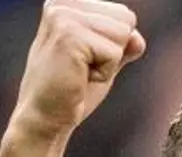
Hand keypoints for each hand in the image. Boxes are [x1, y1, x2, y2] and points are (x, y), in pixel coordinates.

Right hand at [10, 0, 145, 139]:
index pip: (123, 14)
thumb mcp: (102, 61)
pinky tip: (79, 78)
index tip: (84, 60)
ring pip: (123, 33)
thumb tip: (137, 39)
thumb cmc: (70, 92)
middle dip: (112, 51)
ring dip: (108, 62)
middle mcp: (62, 2)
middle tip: (82, 68)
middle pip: (126, 19)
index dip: (112, 46)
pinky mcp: (69, 35)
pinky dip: (104, 73)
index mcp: (67, 2)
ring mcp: (63, 16)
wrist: (44, 119)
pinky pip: (114, 52)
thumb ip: (121, 45)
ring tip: (80, 72)